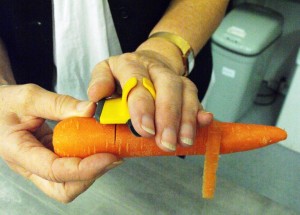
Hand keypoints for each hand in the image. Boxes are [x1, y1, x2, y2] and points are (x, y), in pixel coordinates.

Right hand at [0, 84, 121, 202]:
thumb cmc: (5, 103)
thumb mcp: (29, 97)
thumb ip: (59, 103)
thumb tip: (91, 110)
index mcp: (18, 151)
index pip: (54, 171)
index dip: (85, 168)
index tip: (109, 156)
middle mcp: (30, 166)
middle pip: (63, 189)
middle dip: (90, 177)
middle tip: (112, 157)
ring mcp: (41, 165)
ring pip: (69, 183)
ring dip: (92, 170)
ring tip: (109, 150)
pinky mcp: (51, 159)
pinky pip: (71, 169)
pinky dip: (88, 160)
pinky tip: (99, 146)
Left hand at [87, 38, 212, 151]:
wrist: (146, 63)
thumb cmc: (122, 75)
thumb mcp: (104, 74)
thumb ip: (98, 86)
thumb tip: (90, 105)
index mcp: (130, 64)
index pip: (137, 80)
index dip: (142, 105)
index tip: (144, 129)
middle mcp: (154, 68)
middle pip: (167, 86)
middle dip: (168, 116)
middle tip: (165, 142)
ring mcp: (173, 76)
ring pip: (185, 92)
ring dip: (186, 119)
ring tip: (182, 141)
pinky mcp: (186, 87)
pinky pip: (196, 97)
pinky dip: (200, 112)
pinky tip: (204, 122)